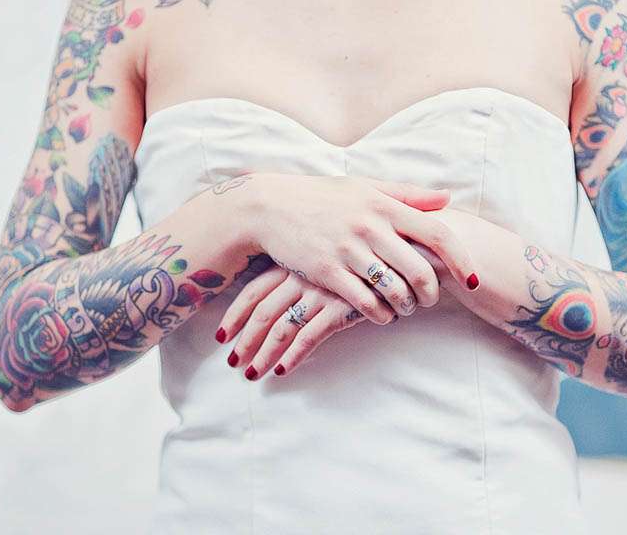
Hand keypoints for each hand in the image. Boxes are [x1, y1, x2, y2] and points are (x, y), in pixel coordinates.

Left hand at [216, 264, 371, 378]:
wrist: (404, 251)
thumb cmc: (368, 254)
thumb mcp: (331, 255)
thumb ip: (308, 269)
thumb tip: (285, 295)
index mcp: (296, 260)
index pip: (253, 290)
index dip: (235, 315)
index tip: (221, 335)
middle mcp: (303, 275)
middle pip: (262, 312)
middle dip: (244, 340)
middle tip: (233, 362)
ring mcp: (320, 291)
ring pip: (281, 328)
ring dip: (263, 354)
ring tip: (252, 374)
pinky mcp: (340, 307)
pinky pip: (308, 337)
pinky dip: (292, 356)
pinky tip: (282, 371)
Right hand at [240, 173, 479, 325]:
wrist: (270, 206)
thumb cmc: (323, 196)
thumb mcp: (366, 186)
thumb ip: (408, 194)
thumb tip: (447, 197)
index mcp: (385, 205)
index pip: (438, 234)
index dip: (461, 260)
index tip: (473, 280)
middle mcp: (370, 226)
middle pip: (420, 269)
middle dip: (431, 293)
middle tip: (430, 300)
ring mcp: (347, 249)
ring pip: (394, 290)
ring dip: (406, 307)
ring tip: (405, 309)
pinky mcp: (326, 270)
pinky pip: (363, 301)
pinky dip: (379, 314)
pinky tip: (382, 315)